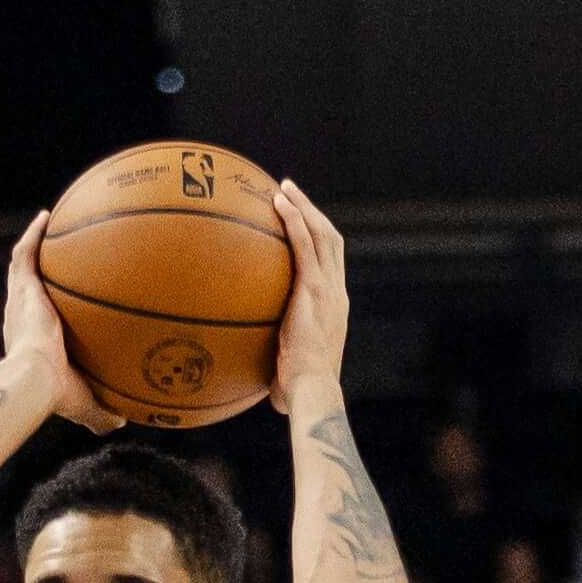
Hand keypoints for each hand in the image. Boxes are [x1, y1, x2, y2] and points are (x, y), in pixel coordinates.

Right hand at [4, 212, 120, 431]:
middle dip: (38, 277)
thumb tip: (121, 421)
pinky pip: (26, 253)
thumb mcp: (85, 404)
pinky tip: (46, 216)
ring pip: (22, 270)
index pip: (37, 323)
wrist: (35, 380)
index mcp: (32, 344)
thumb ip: (102, 412)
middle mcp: (22, 319)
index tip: (60, 304)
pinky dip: (34, 234)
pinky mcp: (22, 289)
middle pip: (27, 292)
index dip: (45, 312)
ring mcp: (20, 302)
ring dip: (33, 248)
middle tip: (53, 260)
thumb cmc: (56, 395)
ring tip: (46, 227)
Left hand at [268, 181, 350, 410]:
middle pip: (330, 240)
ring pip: (321, 234)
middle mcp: (336, 292)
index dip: (318, 240)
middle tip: (290, 195)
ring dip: (303, 207)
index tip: (302, 225)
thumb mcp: (287, 367)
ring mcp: (328, 288)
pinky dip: (294, 220)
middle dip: (313, 213)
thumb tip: (245, 363)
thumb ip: (274, 354)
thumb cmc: (297, 392)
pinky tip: (278, 203)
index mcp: (334, 308)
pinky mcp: (315, 289)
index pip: (331, 265)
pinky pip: (305, 245)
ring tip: (283, 189)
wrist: (312, 391)